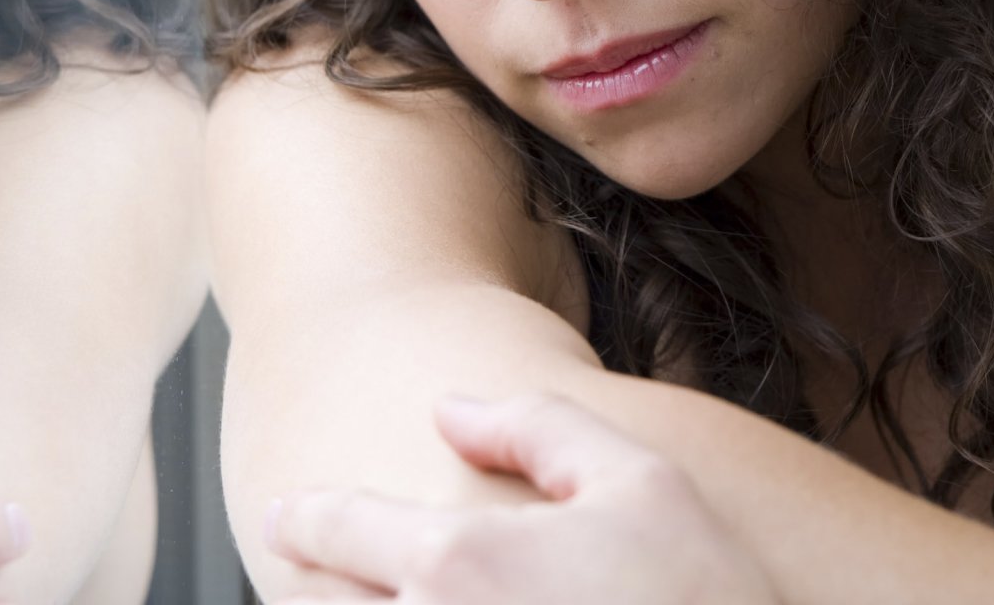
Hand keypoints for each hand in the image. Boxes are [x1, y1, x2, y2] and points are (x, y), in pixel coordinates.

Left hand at [266, 393, 780, 604]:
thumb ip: (537, 428)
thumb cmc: (706, 600)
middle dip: (312, 588)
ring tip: (361, 600)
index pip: (342, 531)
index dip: (306, 519)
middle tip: (312, 573)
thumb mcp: (642, 481)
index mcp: (457, 562)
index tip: (287, 516)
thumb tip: (450, 408)